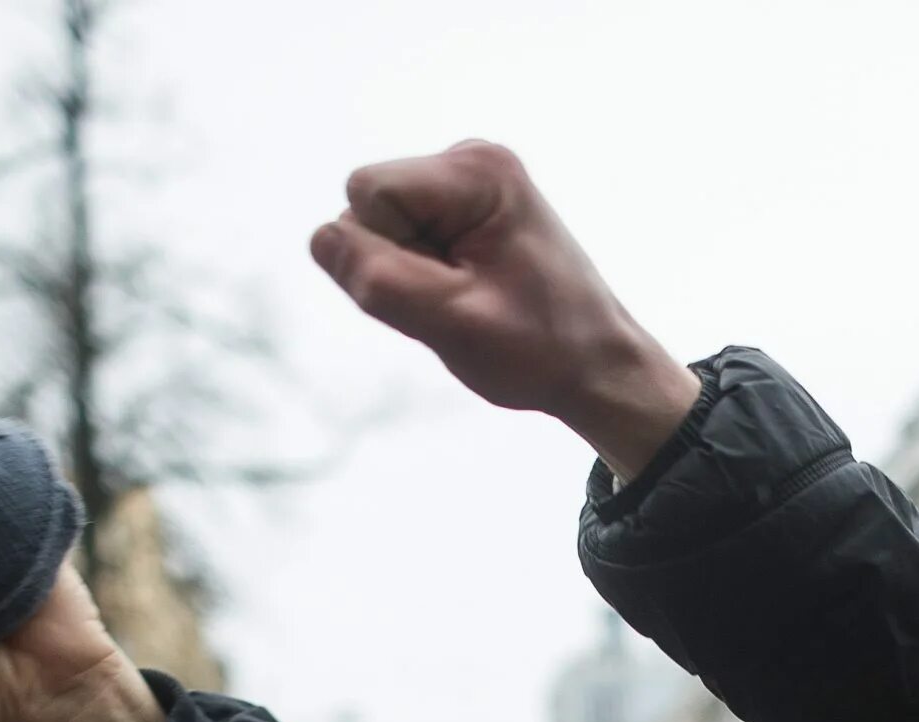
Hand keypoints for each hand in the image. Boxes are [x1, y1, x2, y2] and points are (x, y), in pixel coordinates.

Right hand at [312, 141, 703, 479]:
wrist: (597, 365)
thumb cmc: (539, 348)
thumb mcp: (453, 324)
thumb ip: (380, 281)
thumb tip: (322, 237)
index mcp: (476, 171)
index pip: (367, 194)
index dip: (385, 255)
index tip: (447, 289)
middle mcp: (470, 160)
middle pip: (368, 205)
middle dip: (396, 262)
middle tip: (460, 300)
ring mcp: (464, 182)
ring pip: (378, 226)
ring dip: (409, 273)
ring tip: (468, 299)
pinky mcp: (459, 209)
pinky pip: (399, 238)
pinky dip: (422, 274)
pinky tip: (467, 292)